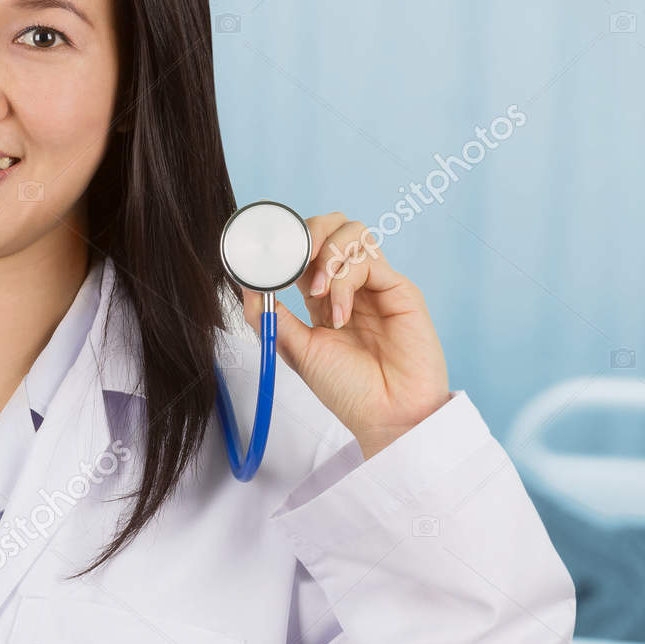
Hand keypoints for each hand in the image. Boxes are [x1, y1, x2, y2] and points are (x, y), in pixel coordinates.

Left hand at [239, 213, 451, 459]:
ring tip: (316, 292)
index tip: (263, 255)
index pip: (305, 250)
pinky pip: (367, 260)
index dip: (287, 245)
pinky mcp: (399, 289)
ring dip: (327, 253)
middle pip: (333, 227)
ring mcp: (377, 285)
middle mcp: (351, 285)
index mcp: (324, 298)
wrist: (388, 417)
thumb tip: (244, 283)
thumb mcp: (297, 350)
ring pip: (353, 232)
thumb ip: (272, 315)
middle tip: (295, 260)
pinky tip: (340, 315)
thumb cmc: (349, 390)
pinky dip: (344, 281)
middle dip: (309, 232)